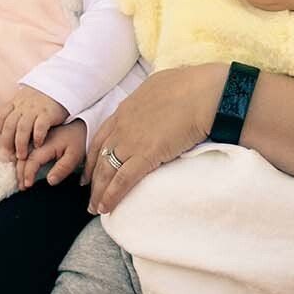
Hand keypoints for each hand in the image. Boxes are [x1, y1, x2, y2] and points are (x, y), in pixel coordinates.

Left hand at [0, 86, 69, 162]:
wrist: (63, 84)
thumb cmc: (45, 96)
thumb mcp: (27, 98)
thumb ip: (18, 108)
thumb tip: (10, 125)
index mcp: (17, 101)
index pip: (1, 116)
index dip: (0, 130)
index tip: (5, 141)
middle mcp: (23, 105)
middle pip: (9, 125)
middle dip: (7, 142)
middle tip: (10, 155)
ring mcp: (35, 109)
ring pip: (22, 128)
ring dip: (20, 144)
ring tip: (22, 156)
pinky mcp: (48, 113)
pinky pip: (39, 127)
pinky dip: (37, 137)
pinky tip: (38, 145)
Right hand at [16, 120, 86, 190]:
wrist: (79, 126)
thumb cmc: (77, 142)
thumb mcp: (74, 157)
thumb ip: (62, 169)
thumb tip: (50, 181)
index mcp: (47, 143)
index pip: (32, 160)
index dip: (27, 174)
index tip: (28, 185)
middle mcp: (37, 139)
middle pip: (22, 157)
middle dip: (20, 174)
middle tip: (23, 187)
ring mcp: (34, 138)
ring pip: (20, 153)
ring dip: (18, 168)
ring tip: (21, 182)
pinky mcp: (34, 138)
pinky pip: (22, 149)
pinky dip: (19, 160)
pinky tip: (21, 170)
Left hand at [85, 64, 223, 214]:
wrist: (204, 93)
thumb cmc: (192, 86)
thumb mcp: (161, 86)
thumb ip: (152, 99)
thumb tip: (157, 102)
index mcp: (126, 109)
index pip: (101, 137)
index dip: (94, 157)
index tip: (90, 171)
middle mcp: (122, 125)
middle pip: (100, 156)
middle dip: (93, 178)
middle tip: (90, 195)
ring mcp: (131, 141)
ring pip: (107, 171)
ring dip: (99, 192)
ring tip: (96, 208)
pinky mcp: (145, 155)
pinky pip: (122, 180)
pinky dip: (112, 196)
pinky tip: (106, 208)